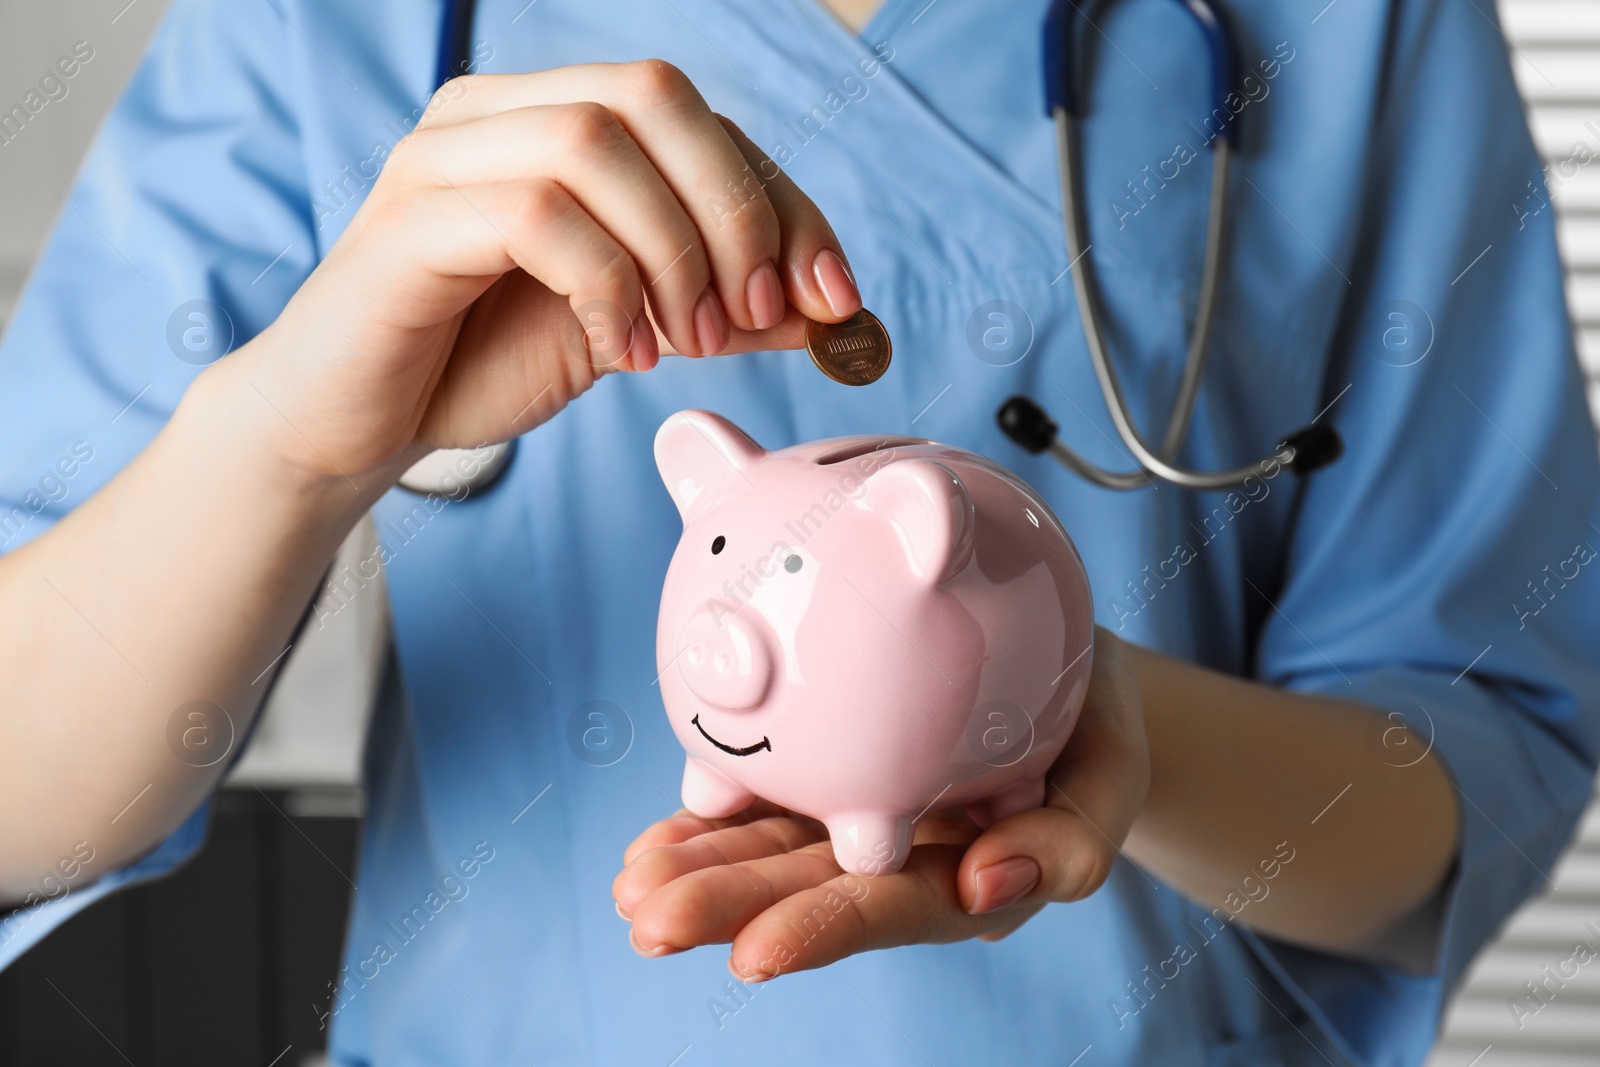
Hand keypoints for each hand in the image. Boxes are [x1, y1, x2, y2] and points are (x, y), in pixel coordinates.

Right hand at [221, 62, 858, 481]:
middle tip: (755, 314)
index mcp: (552, 120)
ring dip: (671, 252)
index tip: (834, 295)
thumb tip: (829, 309)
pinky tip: (619, 349)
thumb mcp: (634, 332)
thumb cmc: (480, 364)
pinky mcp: (411, 219)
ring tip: (679, 344)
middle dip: (734, 208)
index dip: (780, 200)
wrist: (356, 427)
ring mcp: (445, 156)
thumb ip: (722, 310)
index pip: (697, 120)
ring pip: (596, 142)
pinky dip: (606, 284)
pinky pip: (537, 214)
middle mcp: (495, 113)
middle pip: (654, 93)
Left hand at [612, 628, 1149, 980]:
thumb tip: (987, 885)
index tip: (753, 953)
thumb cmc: (1093, 726)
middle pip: (809, 890)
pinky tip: (653, 844)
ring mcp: (857, 819)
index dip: (823, 930)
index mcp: (966, 873)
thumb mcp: (1113, 775)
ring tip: (632, 886)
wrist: (1065, 669)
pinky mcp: (829, 777)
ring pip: (771, 855)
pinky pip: (762, 806)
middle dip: (726, 908)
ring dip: (699, 871)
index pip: (890, 908)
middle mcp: (899, 858)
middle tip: (649, 918)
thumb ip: (1073, 842)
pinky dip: (706, 822)